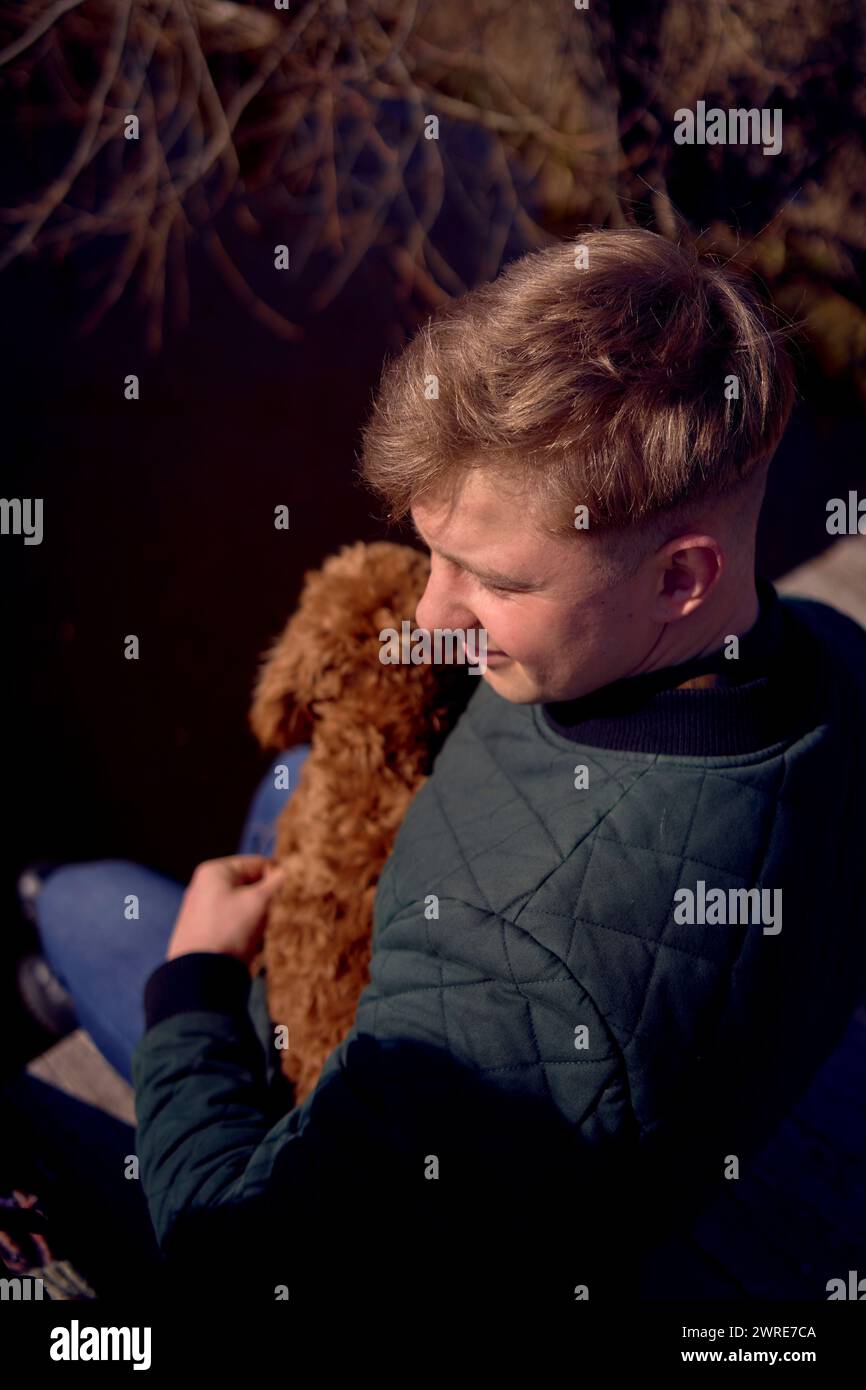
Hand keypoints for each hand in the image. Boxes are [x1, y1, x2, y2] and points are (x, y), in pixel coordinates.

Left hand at [166, 855, 285, 965]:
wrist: (200, 976)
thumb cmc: (230, 930)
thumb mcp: (259, 902)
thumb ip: (279, 882)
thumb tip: (294, 869)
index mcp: (214, 872)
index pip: (258, 863)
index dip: (277, 878)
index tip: (289, 896)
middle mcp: (205, 888)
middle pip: (251, 887)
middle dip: (268, 903)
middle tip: (275, 918)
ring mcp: (203, 912)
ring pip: (246, 908)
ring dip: (260, 921)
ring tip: (262, 936)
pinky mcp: (205, 934)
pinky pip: (235, 926)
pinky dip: (248, 934)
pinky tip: (251, 947)